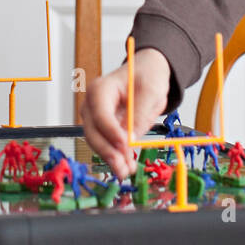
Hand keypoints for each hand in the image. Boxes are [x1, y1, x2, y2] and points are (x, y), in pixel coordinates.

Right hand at [80, 47, 170, 179]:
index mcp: (101, 88)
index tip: (125, 145)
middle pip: (93, 131)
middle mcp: (93, 104)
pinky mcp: (103, 128)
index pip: (100, 113)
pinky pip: (106, 144)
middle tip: (123, 167)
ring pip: (97, 142)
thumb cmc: (147, 76)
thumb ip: (140, 113)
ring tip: (127, 171)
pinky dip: (115, 156)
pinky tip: (127, 166)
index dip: (111, 131)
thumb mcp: (151, 90)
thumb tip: (130, 138)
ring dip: (110, 158)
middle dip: (107, 151)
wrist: (147, 74)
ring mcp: (95, 117)